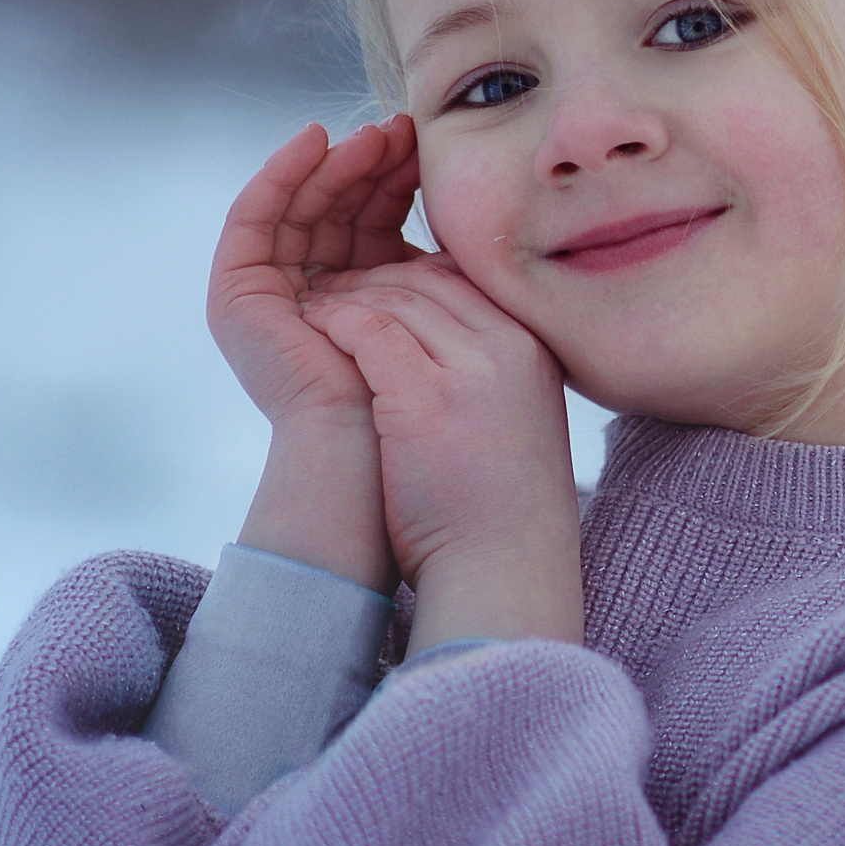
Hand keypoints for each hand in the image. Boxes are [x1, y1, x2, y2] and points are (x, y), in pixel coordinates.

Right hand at [209, 118, 420, 429]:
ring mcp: (268, 293)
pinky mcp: (235, 292)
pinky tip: (314, 139)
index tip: (426, 142)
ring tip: (370, 132)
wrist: (373, 441)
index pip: (372, 221)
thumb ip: (435, 258)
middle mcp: (309, 292)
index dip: (396, 179)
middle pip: (333, 208)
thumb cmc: (416, 389)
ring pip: (298, 204)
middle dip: (366, 163)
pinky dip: (280, 173)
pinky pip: (254, 215)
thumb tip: (466, 203)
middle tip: (402, 127)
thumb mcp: (434, 304)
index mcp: (357, 297)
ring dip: (332, 161)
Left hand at [298, 254, 582, 646]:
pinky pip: (369, 331)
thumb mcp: (514, 422)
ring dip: (347, 296)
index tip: (375, 286)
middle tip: (330, 288)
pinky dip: (334, 322)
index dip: (412, 276)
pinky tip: (309, 327)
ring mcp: (473, 370)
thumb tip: (439, 349)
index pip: (466, 282)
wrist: (506, 569)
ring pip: (397, 298)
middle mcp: (511, 349)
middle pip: (431, 280)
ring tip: (311, 306)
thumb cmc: (500, 511)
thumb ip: (487, 376)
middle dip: (374, 278)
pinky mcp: (426, 398)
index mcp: (535, 350)